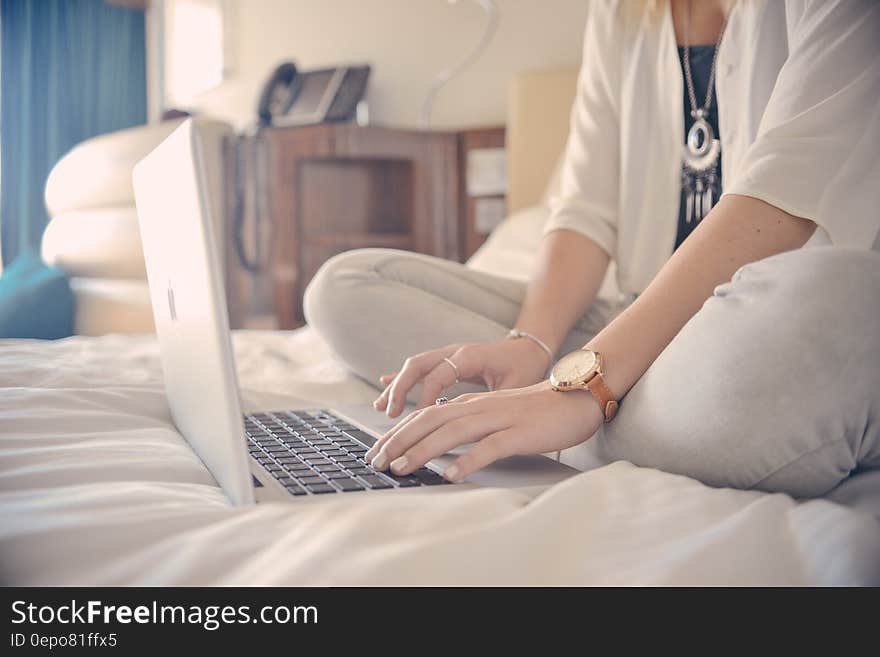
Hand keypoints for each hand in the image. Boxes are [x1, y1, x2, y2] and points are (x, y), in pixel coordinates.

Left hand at [366, 381, 602, 481]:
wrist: (576, 397)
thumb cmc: (535, 411)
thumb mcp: (495, 413)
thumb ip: (468, 423)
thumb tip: (439, 442)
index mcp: (471, 404)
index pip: (425, 416)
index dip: (397, 433)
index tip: (376, 452)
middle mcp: (479, 408)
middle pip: (430, 421)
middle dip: (398, 441)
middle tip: (376, 462)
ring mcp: (499, 419)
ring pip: (452, 432)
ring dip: (422, 450)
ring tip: (401, 468)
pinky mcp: (519, 433)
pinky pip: (490, 447)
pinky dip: (468, 460)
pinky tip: (451, 474)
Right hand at [374, 338, 551, 417]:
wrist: (529, 348)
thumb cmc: (524, 368)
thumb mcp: (515, 386)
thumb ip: (494, 400)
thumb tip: (476, 423)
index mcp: (471, 356)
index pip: (440, 375)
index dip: (427, 396)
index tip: (419, 418)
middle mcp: (455, 351)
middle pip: (418, 365)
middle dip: (400, 389)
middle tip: (389, 414)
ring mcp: (448, 354)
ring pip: (414, 366)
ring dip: (396, 386)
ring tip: (382, 408)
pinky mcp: (446, 361)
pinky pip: (419, 368)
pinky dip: (402, 379)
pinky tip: (385, 388)